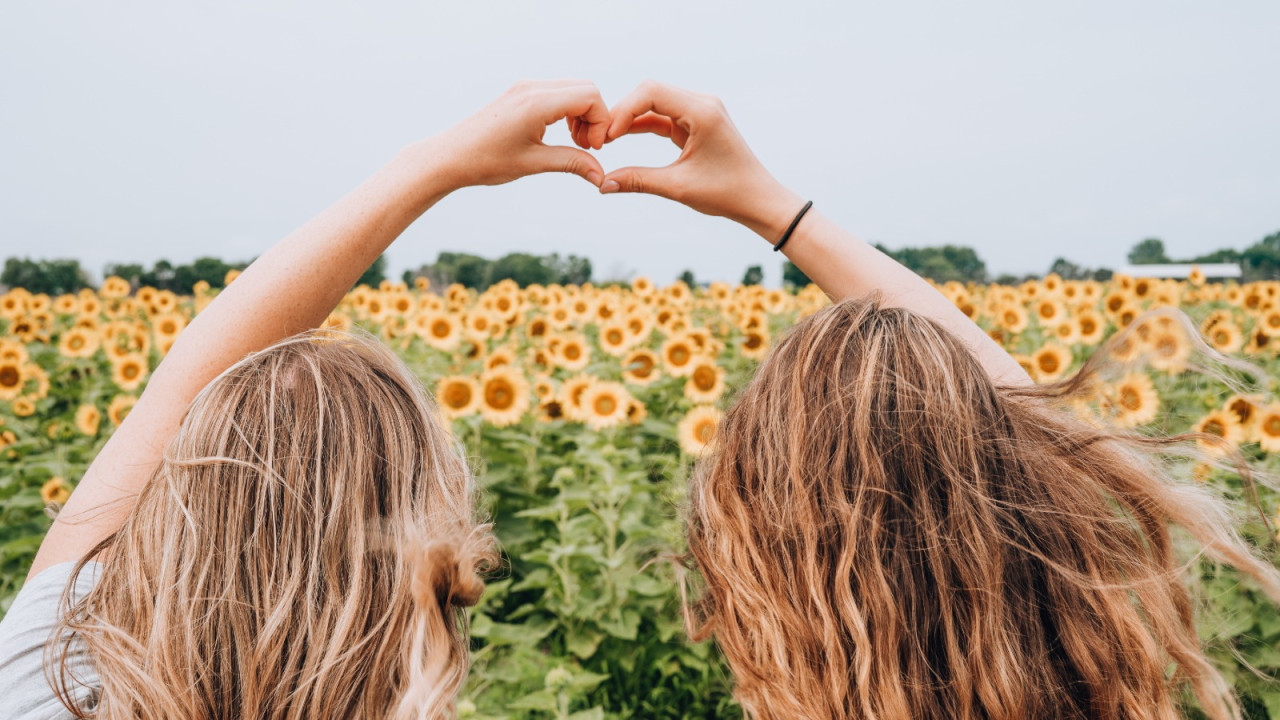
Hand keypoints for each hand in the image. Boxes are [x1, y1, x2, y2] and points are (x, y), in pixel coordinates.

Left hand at [430, 79, 610, 189]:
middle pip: (586, 89)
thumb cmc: (486, 160)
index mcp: (537, 102)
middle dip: (594, 118)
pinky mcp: (521, 93)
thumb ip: (572, 163)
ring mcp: (526, 87)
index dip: (601, 122)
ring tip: (574, 144)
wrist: (450, 156)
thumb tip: (601, 176)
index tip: (592, 149)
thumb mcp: (533, 163)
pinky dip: (568, 112)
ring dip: (582, 115)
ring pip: (574, 90)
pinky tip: (560, 135)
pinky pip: (558, 93)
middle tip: (586, 147)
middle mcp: (532, 88)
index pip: (590, 97)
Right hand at [599, 80, 805, 241]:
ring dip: (630, 118)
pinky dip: (642, 126)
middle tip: (600, 138)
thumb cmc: (727, 193)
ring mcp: (700, 110)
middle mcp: (702, 103)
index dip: (623, 110)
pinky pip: (663, 117)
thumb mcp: (678, 188)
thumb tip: (603, 185)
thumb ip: (638, 181)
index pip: (651, 92)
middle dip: (623, 112)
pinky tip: (620, 137)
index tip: (606, 136)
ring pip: (654, 103)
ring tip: (606, 139)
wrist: (758, 199)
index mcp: (702, 112)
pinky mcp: (696, 122)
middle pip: (650, 92)